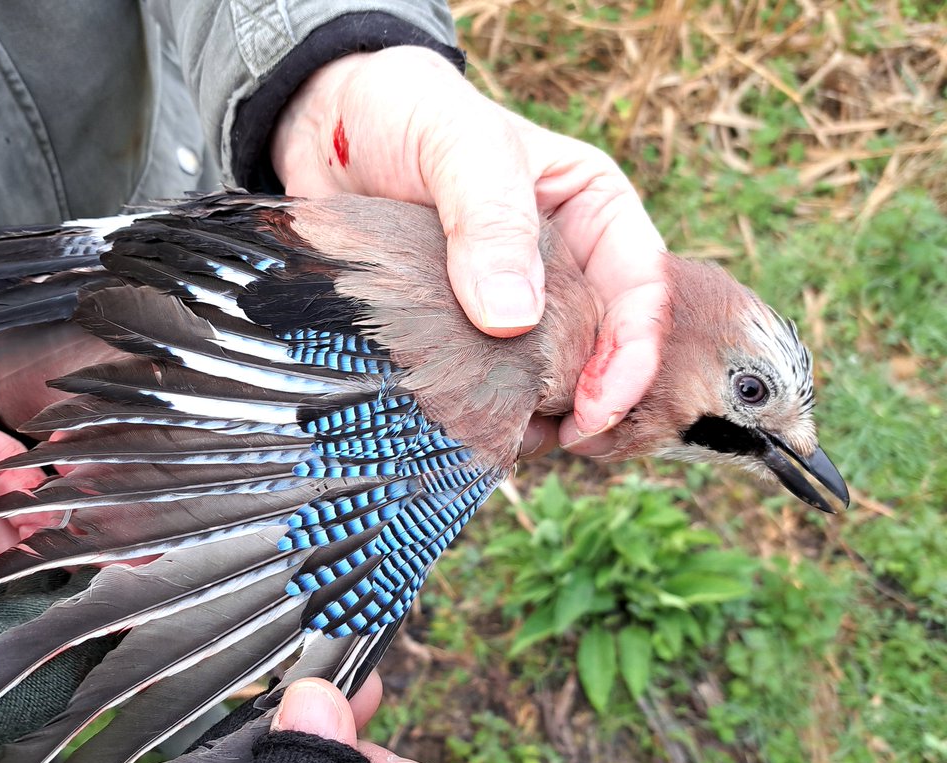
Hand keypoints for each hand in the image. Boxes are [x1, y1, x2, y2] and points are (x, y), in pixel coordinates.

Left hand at [271, 46, 668, 454]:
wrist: (327, 130)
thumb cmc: (408, 115)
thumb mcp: (461, 147)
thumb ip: (491, 221)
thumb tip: (513, 319)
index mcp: (592, 212)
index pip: (641, 288)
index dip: (632, 354)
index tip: (597, 405)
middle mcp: (565, 265)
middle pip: (605, 348)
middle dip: (595, 401)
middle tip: (568, 442)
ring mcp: (514, 305)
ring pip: (550, 378)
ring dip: (541, 418)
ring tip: (515, 442)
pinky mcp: (464, 334)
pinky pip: (490, 386)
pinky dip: (489, 415)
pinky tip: (472, 432)